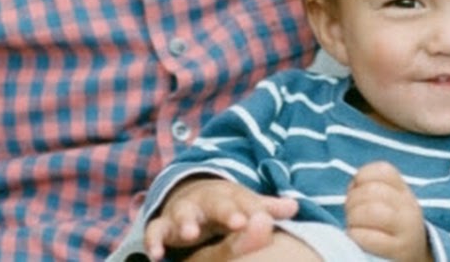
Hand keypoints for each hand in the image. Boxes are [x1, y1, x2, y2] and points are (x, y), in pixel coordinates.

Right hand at [144, 176, 297, 260]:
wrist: (193, 194)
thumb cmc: (227, 206)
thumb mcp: (245, 204)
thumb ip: (267, 209)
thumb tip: (295, 206)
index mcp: (229, 196)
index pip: (243, 202)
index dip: (251, 211)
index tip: (259, 219)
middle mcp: (206, 202)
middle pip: (217, 204)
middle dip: (226, 212)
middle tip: (237, 222)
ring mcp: (183, 213)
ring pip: (183, 215)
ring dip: (186, 223)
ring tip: (189, 235)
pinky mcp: (163, 226)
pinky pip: (155, 231)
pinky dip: (154, 240)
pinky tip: (156, 255)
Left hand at [345, 161, 429, 261]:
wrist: (413, 259)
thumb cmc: (390, 230)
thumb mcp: (389, 204)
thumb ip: (372, 189)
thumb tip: (353, 186)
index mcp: (404, 191)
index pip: (382, 170)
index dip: (362, 176)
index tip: (356, 189)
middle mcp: (409, 207)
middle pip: (372, 190)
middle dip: (352, 200)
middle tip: (350, 212)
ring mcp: (407, 230)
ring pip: (372, 211)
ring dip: (353, 217)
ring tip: (352, 226)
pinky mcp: (400, 251)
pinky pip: (370, 238)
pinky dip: (356, 235)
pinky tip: (355, 238)